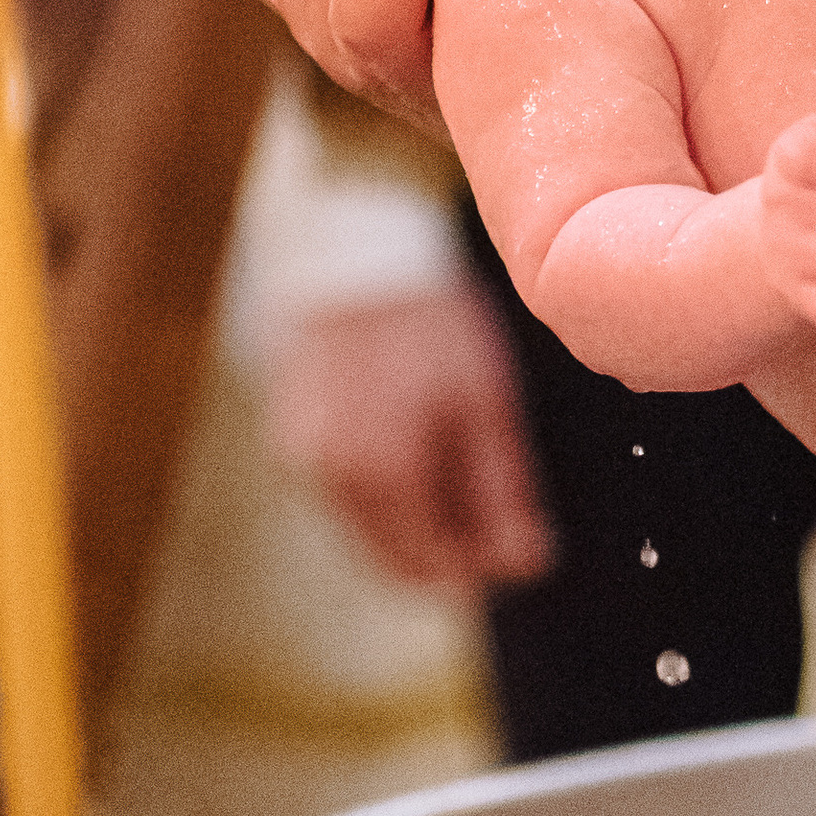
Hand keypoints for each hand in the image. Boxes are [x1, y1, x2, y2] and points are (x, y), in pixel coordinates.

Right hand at [270, 286, 553, 589]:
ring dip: (413, 524)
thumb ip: (502, 492)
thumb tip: (527, 562)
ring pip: (365, 529)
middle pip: (392, 558)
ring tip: (461, 473)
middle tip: (497, 524)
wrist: (352, 245)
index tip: (519, 548)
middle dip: (447, 552)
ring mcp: (302, 460)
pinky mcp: (289, 435)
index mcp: (383, 477)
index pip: (431, 569)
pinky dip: (380, 491)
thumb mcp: (485, 403)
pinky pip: (340, 491)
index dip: (480, 569)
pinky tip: (414, 445)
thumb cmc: (430, 320)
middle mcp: (331, 481)